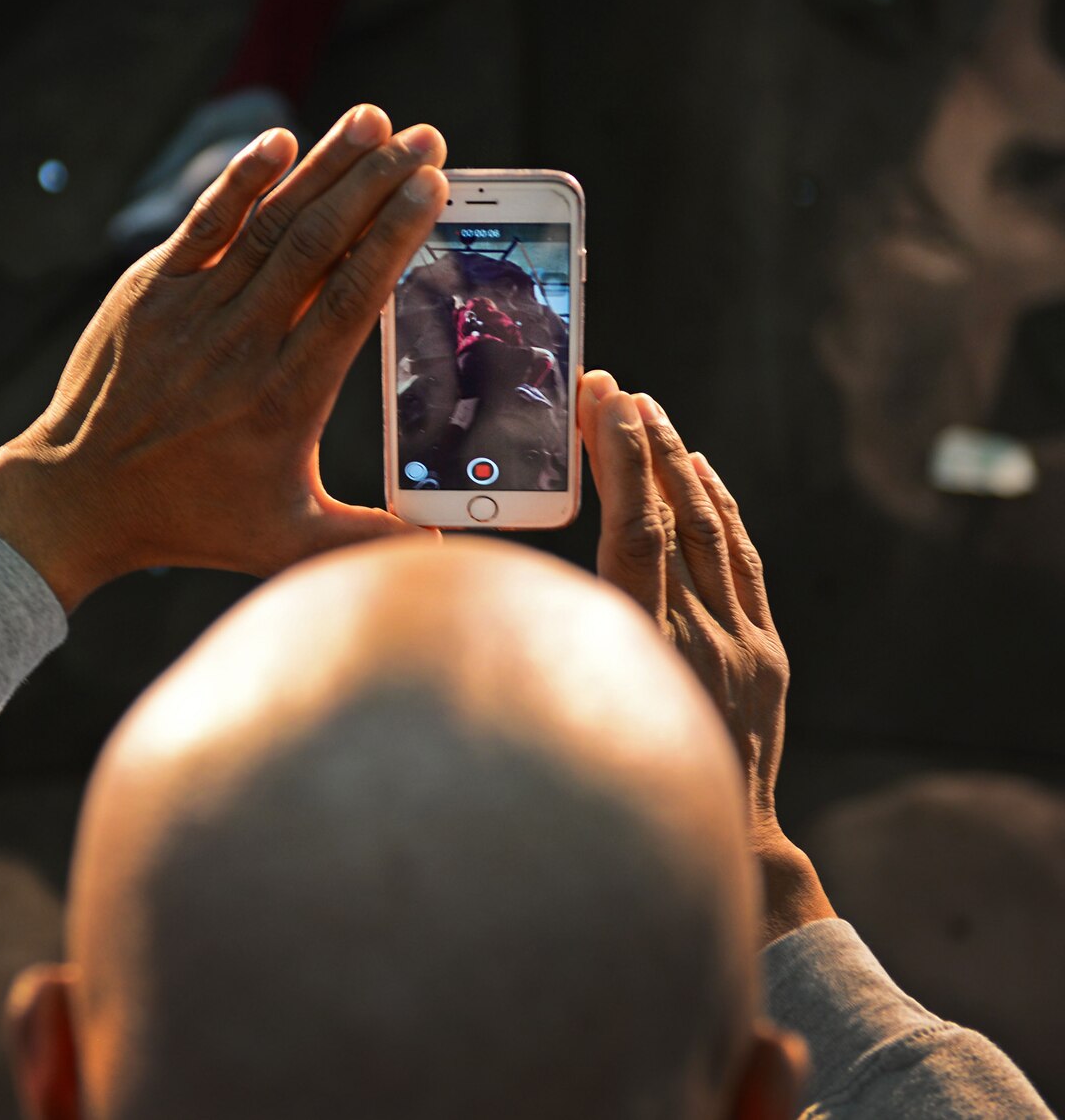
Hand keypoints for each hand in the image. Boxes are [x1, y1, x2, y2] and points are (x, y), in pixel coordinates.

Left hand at [0, 106, 448, 611]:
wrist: (77, 497)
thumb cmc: (188, 520)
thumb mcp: (285, 542)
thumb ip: (370, 538)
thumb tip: (451, 545)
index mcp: (285, 396)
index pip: (353, 297)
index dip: (395, 236)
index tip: (433, 189)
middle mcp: (241, 343)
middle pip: (320, 245)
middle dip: (377, 184)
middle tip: (427, 140)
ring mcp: (191, 311)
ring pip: (269, 224)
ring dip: (324, 168)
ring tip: (373, 120)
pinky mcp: (149, 291)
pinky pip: (203, 226)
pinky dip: (240, 181)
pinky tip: (280, 141)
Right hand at [578, 370, 835, 944]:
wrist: (726, 850)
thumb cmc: (612, 793)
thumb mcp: (564, 719)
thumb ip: (539, 645)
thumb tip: (473, 587)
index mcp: (643, 647)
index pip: (637, 530)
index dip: (622, 461)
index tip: (606, 403)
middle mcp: (700, 636)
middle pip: (678, 516)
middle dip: (647, 445)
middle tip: (617, 391)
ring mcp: (743, 643)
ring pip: (716, 531)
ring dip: (682, 464)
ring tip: (651, 414)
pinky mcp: (765, 653)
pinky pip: (745, 562)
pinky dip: (721, 509)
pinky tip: (700, 475)